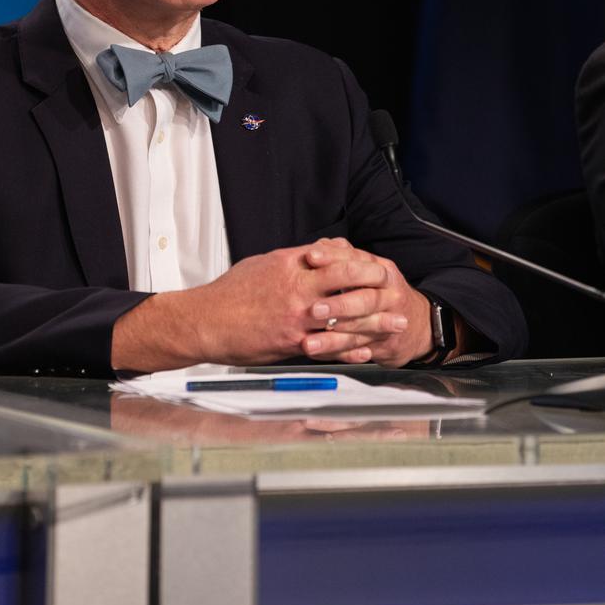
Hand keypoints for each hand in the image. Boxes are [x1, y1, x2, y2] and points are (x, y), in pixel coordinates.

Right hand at [112, 238, 431, 370]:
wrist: (207, 321)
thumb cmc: (231, 293)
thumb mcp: (264, 264)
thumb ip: (295, 260)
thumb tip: (319, 253)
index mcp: (291, 266)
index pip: (336, 259)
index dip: (362, 263)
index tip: (379, 267)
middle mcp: (298, 290)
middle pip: (348, 285)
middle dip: (377, 289)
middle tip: (398, 292)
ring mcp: (297, 319)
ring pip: (345, 319)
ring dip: (375, 322)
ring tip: (395, 324)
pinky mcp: (292, 344)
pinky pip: (329, 347)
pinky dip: (351, 349)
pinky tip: (367, 351)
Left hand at [299, 237, 432, 365]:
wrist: (418, 325)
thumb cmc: (382, 292)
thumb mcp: (369, 269)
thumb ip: (344, 257)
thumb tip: (319, 244)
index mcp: (382, 270)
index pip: (357, 260)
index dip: (332, 258)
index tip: (310, 257)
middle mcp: (389, 294)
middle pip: (366, 299)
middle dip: (338, 305)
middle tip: (313, 310)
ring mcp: (391, 321)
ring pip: (363, 329)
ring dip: (335, 337)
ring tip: (310, 342)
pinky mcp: (386, 344)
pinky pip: (361, 350)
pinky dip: (340, 354)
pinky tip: (322, 354)